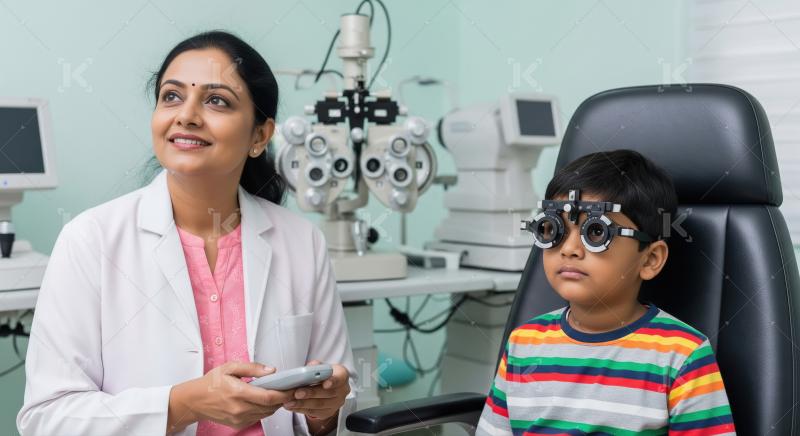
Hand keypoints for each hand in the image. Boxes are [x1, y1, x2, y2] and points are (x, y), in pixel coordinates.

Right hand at [172, 361, 295, 430]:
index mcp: (238, 392)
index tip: (293, 388)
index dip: (284, 393)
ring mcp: (239, 418)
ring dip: (275, 404)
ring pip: (266, 413)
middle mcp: (239, 408)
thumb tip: (271, 370)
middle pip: (270, 406)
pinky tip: (263, 401)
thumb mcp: (230, 367)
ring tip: (278, 393)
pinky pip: (258, 417)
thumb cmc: (212, 383)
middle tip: (290, 389)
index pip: (268, 397)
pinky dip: (265, 410)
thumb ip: (252, 368)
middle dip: (283, 398)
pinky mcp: (238, 424)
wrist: (195, 401)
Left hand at [283, 360, 349, 420]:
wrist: (329, 386)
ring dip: (302, 404)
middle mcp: (342, 391)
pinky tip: (292, 406)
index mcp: (342, 376)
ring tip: (289, 402)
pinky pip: (314, 412)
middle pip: (327, 393)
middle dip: (310, 394)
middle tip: (297, 393)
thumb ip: (316, 366)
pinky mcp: (327, 412)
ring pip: (319, 405)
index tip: (325, 384)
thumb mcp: (322, 366)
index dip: (332, 381)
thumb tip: (309, 367)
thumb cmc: (325, 374)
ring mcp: (336, 403)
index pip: (339, 378)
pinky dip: (301, 409)